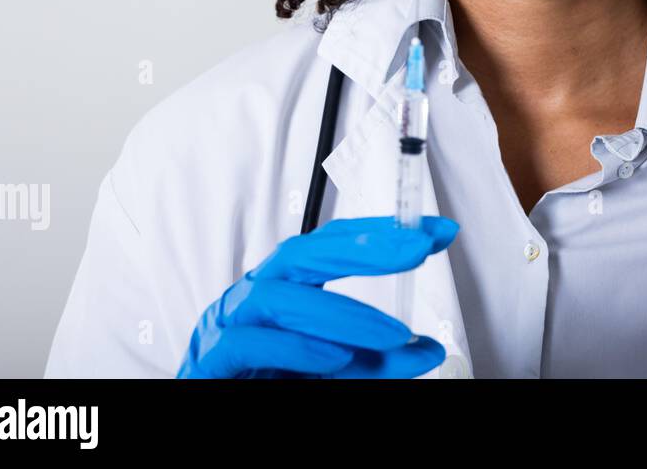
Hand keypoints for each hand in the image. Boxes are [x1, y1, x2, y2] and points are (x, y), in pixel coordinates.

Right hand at [177, 216, 457, 377]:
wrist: (208, 412)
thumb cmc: (271, 382)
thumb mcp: (338, 370)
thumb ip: (377, 360)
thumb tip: (429, 349)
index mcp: (285, 289)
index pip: (332, 246)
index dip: (382, 233)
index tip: (438, 233)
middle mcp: (256, 296)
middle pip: (302, 253)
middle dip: (364, 247)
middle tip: (416, 250)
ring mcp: (228, 323)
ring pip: (279, 298)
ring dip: (342, 315)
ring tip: (392, 334)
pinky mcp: (210, 359)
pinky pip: (248, 343)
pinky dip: (295, 348)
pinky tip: (334, 359)